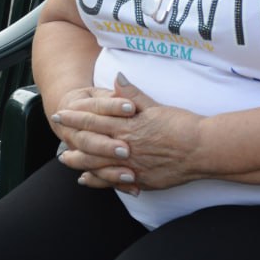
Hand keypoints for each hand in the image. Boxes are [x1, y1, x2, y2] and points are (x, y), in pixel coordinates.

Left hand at [53, 73, 203, 190]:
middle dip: (73, 138)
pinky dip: (97, 181)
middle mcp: (126, 146)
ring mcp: (131, 165)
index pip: (95, 119)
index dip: (76, 117)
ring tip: (66, 159)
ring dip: (79, 161)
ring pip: (97, 164)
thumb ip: (133, 95)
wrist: (201, 148)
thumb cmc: (182, 125)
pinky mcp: (140, 179)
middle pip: (91, 143)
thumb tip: (117, 78)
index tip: (61, 113)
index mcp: (129, 126)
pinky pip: (112, 181)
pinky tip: (87, 180)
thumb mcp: (156, 106)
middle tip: (57, 135)